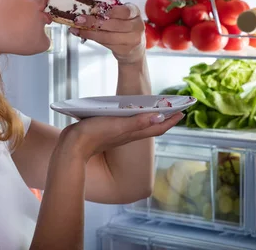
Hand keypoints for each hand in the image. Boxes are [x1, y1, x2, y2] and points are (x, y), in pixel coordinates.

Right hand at [61, 111, 183, 160]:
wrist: (72, 147)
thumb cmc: (94, 135)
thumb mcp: (118, 126)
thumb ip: (138, 122)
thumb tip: (160, 116)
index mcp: (133, 133)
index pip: (158, 126)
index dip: (171, 120)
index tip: (183, 111)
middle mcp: (128, 134)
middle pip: (151, 125)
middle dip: (164, 117)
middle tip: (173, 108)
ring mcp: (118, 133)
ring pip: (140, 125)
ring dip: (149, 116)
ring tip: (155, 108)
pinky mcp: (107, 131)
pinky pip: (126, 123)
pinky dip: (133, 117)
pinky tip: (127, 111)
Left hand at [69, 3, 144, 63]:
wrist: (134, 49)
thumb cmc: (125, 28)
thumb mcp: (122, 16)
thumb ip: (109, 11)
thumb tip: (86, 7)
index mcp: (135, 12)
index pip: (125, 11)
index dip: (112, 11)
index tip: (96, 9)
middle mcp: (136, 26)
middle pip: (113, 24)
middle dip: (93, 22)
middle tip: (79, 19)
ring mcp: (131, 40)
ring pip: (107, 36)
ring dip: (89, 32)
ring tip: (77, 28)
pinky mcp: (123, 50)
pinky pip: (104, 43)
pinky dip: (91, 38)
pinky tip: (81, 34)